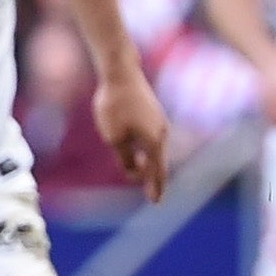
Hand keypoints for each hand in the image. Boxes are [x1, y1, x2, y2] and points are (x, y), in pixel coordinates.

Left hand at [95, 68, 171, 204]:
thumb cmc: (115, 106)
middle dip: (154, 177)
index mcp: (154, 142)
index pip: (157, 171)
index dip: (155, 187)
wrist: (121, 74)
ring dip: (149, 162)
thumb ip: (125, 157)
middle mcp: (162, 134)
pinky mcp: (153, 114)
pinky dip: (147, 149)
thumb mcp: (114, 137)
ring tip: (141, 173)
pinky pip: (152, 138)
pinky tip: (138, 149)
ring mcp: (159, 122)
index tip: (156, 202)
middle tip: (152, 194)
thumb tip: (133, 170)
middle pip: (159, 162)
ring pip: (156, 149)